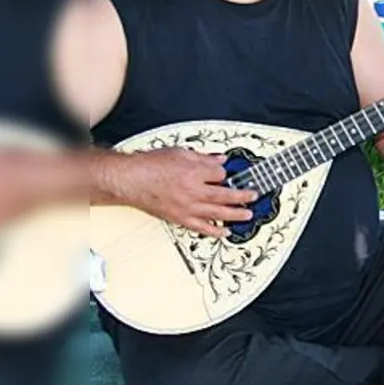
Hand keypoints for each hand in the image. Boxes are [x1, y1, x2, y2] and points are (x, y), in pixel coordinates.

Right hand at [103, 148, 257, 237]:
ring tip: (248, 215)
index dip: (226, 173)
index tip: (229, 173)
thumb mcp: (179, 153)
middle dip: (242, 195)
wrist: (129, 180)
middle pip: (224, 195)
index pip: (220, 174)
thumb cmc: (150, 165)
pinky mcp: (179, 218)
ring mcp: (187, 207)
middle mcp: (192, 191)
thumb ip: (202, 157)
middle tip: (254, 195)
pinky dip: (215, 231)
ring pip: (217, 213)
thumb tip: (221, 160)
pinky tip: (225, 232)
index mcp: (193, 172)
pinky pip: (201, 227)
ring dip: (235, 214)